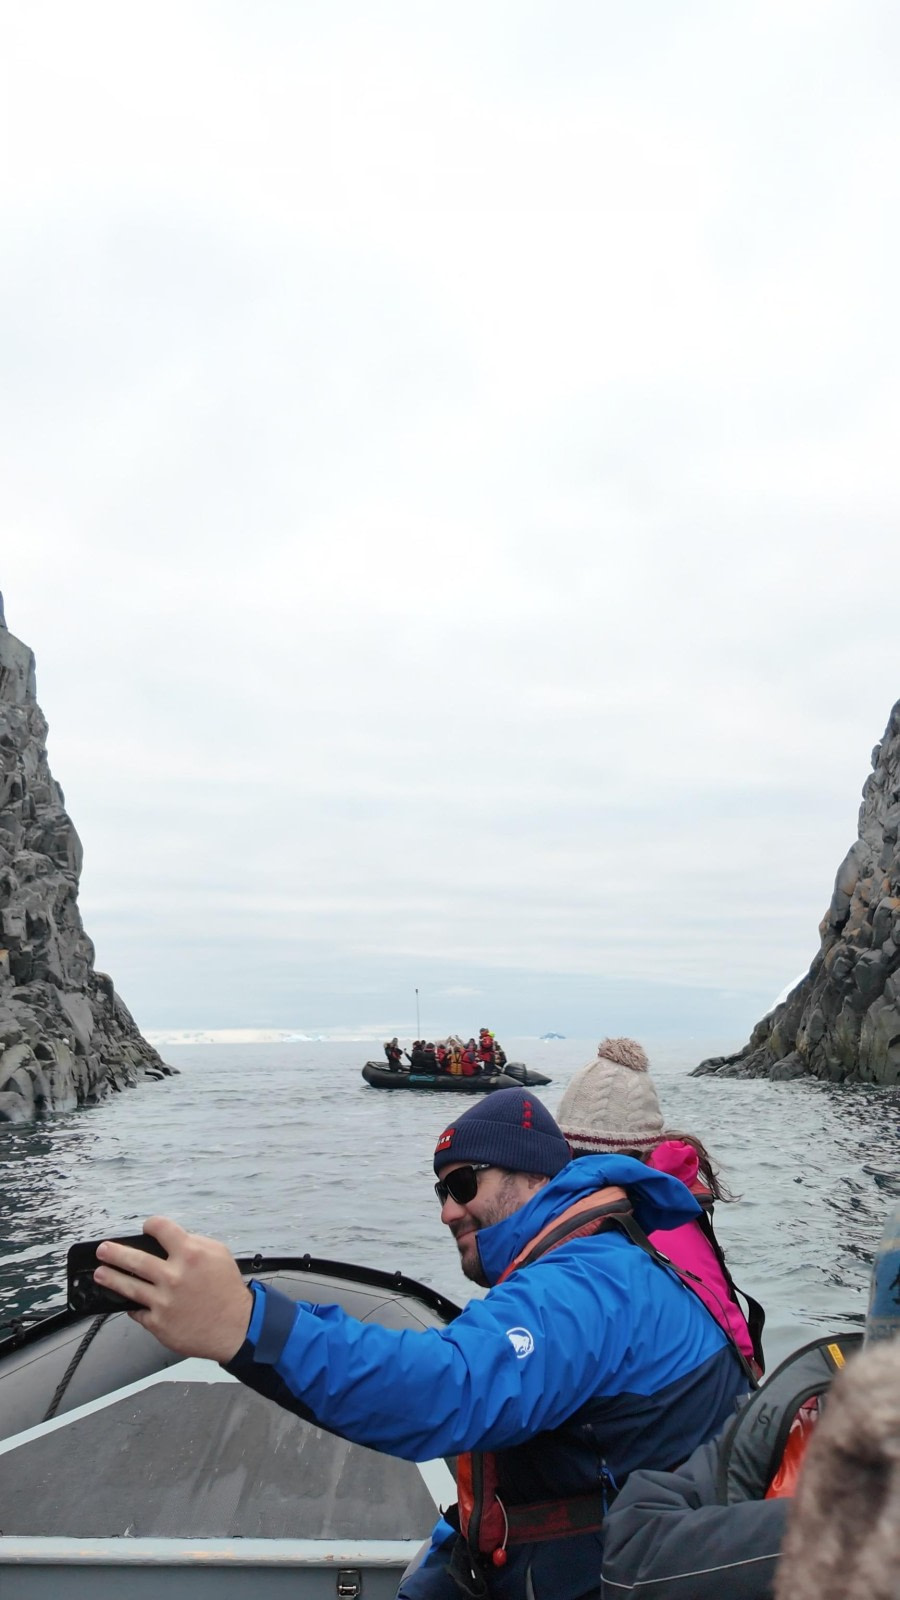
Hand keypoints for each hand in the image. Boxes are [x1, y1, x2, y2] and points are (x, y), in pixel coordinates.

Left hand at [94, 1216, 253, 1361]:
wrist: (237, 1327)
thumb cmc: (228, 1291)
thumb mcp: (218, 1254)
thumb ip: (193, 1243)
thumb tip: (171, 1240)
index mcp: (189, 1254)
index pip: (160, 1228)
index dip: (151, 1225)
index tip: (146, 1227)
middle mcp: (173, 1276)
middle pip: (133, 1258)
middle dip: (113, 1252)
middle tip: (103, 1250)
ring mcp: (163, 1301)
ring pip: (127, 1286)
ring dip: (110, 1277)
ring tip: (100, 1273)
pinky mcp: (158, 1323)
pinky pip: (137, 1311)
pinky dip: (133, 1305)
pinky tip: (127, 1301)